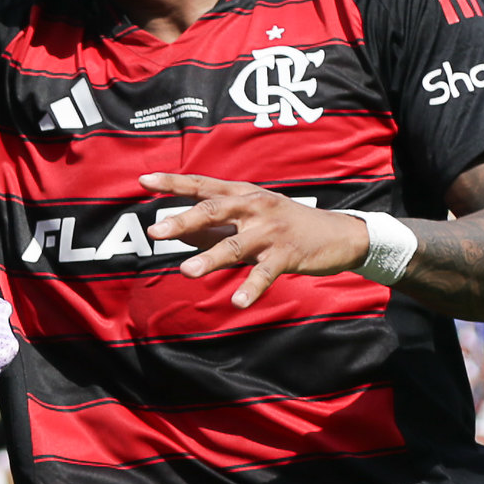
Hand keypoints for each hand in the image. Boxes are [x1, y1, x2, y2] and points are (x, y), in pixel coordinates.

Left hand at [141, 172, 369, 308]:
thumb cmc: (284, 224)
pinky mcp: (286, 255)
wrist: (339, 234)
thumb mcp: (249, 216)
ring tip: (186, 271)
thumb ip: (213, 225)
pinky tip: (237, 302)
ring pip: (235, 245)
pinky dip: (251, 289)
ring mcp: (271, 231)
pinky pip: (264, 274)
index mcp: (241, 194)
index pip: (201, 185)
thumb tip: (176, 232)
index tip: (143, 181)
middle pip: (213, 210)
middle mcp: (254, 207)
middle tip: (156, 232)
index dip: (172, 183)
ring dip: (210, 258)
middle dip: (183, 221)